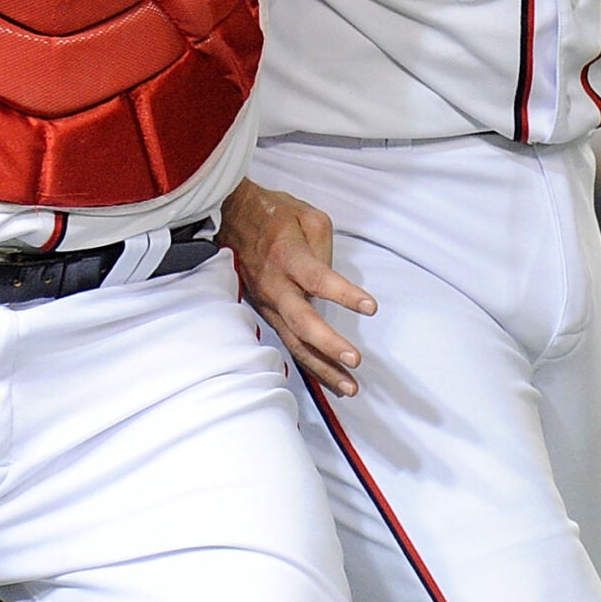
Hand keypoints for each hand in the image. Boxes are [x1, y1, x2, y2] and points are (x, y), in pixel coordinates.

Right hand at [218, 179, 374, 397]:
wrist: (231, 217)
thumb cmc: (273, 215)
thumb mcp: (308, 216)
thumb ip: (325, 248)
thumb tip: (333, 282)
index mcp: (286, 255)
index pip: (316, 278)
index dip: (343, 293)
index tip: (370, 307)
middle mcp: (275, 284)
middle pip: (301, 320)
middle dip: (328, 344)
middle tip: (354, 359)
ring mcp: (268, 302)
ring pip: (294, 340)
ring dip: (321, 366)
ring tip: (348, 386)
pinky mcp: (266, 312)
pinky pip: (289, 340)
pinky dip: (309, 363)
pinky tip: (328, 377)